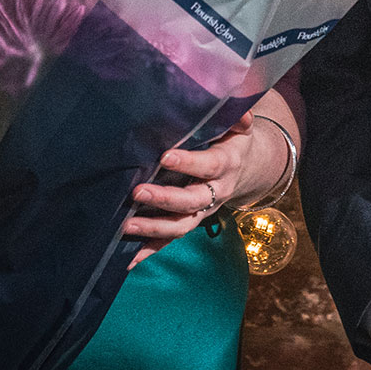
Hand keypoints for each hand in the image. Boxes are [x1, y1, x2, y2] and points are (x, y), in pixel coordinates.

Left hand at [125, 113, 281, 263]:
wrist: (244, 168)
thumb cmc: (231, 142)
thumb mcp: (238, 127)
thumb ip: (237, 118)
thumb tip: (240, 109)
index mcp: (226, 165)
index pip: (209, 165)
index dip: (189, 163)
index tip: (165, 156)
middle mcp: (216, 192)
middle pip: (192, 201)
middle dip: (165, 199)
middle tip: (138, 192)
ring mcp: (202, 211)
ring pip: (181, 225)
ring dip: (154, 228)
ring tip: (126, 224)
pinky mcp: (189, 222)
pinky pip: (170, 241)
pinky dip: (149, 252)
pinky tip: (127, 260)